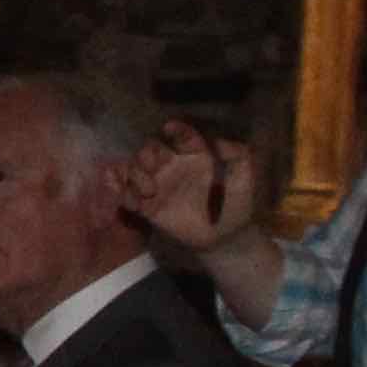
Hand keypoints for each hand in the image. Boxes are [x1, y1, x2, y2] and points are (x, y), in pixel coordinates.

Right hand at [123, 121, 262, 252]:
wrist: (224, 238)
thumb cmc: (236, 207)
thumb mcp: (245, 179)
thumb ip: (238, 156)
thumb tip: (219, 141)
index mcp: (195, 157)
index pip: (182, 136)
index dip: (175, 130)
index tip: (169, 128)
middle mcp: (173, 167)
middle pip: (149, 149)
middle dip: (146, 154)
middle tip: (152, 167)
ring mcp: (158, 186)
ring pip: (133, 169)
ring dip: (134, 175)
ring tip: (147, 193)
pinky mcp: (147, 206)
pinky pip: (126, 194)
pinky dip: (121, 194)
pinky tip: (132, 203)